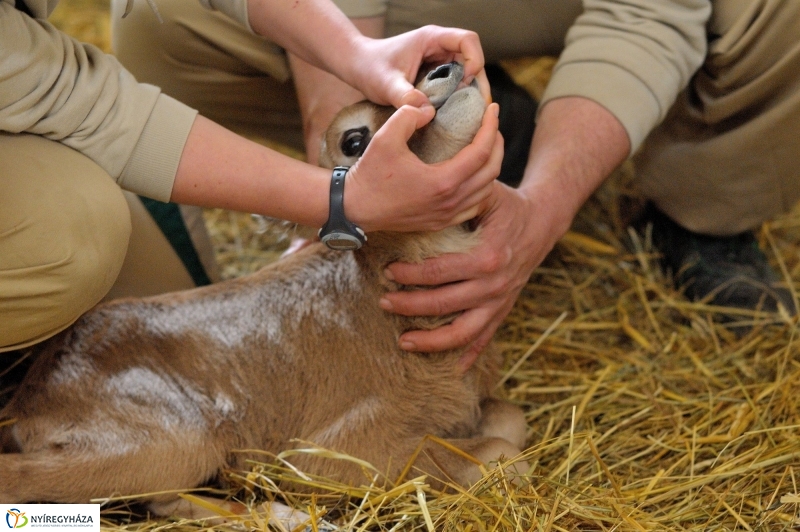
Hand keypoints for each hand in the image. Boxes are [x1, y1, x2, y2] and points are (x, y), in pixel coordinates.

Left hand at [345, 25, 490, 109]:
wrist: (358, 67)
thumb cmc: (370, 68)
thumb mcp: (385, 84)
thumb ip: (404, 96)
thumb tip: (427, 111)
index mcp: (432, 39)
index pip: (467, 41)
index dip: (475, 59)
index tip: (467, 82)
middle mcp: (439, 47)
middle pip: (473, 59)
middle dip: (477, 83)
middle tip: (477, 110)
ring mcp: (439, 61)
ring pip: (466, 74)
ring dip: (468, 93)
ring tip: (467, 116)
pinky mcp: (435, 75)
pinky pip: (455, 84)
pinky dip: (457, 99)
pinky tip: (454, 116)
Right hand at [345, 102, 502, 232]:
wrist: (354, 208)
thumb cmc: (370, 174)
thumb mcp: (386, 136)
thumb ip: (410, 114)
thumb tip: (430, 110)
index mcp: (443, 181)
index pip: (482, 152)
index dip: (491, 127)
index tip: (492, 109)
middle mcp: (450, 202)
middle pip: (492, 172)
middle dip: (497, 144)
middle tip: (492, 125)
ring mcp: (446, 215)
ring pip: (486, 191)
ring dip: (491, 166)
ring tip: (486, 146)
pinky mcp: (440, 222)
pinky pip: (473, 206)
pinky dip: (481, 188)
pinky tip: (474, 174)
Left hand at [378, 182, 553, 368]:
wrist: (542, 222)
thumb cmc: (506, 205)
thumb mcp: (487, 192)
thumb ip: (459, 195)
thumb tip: (422, 197)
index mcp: (486, 256)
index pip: (438, 272)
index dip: (409, 275)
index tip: (387, 272)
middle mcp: (494, 285)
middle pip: (442, 304)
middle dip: (408, 306)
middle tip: (383, 302)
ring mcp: (499, 302)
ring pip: (461, 333)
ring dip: (430, 341)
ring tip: (402, 341)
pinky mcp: (502, 311)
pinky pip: (484, 340)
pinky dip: (467, 356)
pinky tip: (448, 369)